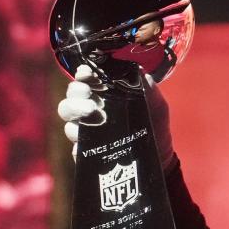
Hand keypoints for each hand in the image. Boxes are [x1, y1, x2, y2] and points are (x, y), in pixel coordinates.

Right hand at [56, 65, 175, 169]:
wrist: (160, 157)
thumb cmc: (155, 126)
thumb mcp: (156, 104)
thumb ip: (148, 87)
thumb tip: (140, 71)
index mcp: (105, 96)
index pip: (86, 81)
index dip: (82, 74)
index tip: (86, 73)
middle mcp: (92, 112)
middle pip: (71, 98)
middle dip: (75, 92)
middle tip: (88, 94)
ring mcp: (88, 132)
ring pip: (68, 119)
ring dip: (75, 111)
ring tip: (91, 112)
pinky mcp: (88, 153)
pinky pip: (75, 146)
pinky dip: (78, 140)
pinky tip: (86, 138)